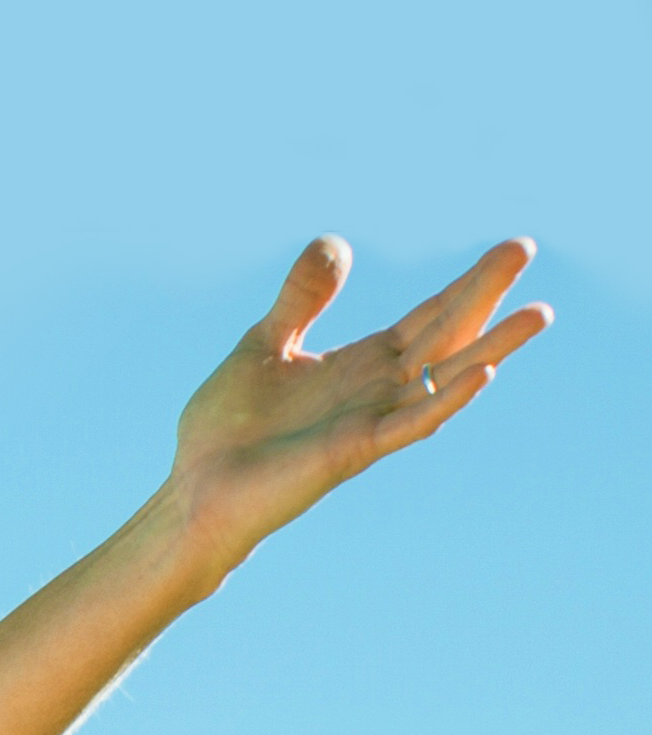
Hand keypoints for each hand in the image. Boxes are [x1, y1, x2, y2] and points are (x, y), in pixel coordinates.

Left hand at [165, 235, 551, 578]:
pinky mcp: (353, 451)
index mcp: (360, 365)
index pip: (428, 317)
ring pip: (444, 378)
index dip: (466, 284)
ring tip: (538, 313)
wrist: (196, 491)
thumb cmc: (226, 431)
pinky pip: (411, 423)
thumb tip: (335, 243)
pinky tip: (483, 373)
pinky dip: (447, 400)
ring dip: (491, 348)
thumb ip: (300, 299)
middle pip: (446, 335)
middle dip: (484, 294)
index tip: (510, 249)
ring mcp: (370, 422)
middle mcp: (376, 391)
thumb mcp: (263, 345)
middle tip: (525, 247)